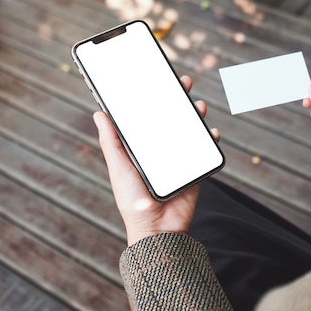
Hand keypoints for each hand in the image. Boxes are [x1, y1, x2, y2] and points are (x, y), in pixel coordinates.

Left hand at [93, 76, 219, 245]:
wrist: (158, 230)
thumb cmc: (132, 202)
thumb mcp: (119, 168)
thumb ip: (111, 142)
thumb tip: (99, 114)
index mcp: (141, 148)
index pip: (148, 117)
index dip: (153, 98)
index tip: (157, 79)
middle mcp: (161, 151)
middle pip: (171, 119)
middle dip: (178, 100)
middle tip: (184, 83)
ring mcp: (179, 159)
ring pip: (190, 131)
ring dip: (195, 116)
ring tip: (197, 105)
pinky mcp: (195, 170)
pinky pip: (205, 151)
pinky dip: (211, 140)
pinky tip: (211, 132)